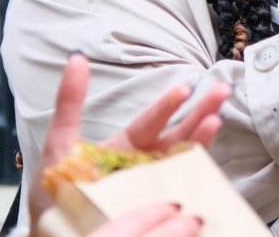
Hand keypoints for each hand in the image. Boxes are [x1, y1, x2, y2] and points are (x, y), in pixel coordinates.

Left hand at [29, 54, 229, 235]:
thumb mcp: (61, 140)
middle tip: (222, 89)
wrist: (56, 230)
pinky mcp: (156, 207)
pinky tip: (205, 165)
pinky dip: (196, 177)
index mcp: (128, 144)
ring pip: (185, 158)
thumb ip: (70, 102)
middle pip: (179, 133)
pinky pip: (181, 191)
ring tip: (216, 121)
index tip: (184, 88)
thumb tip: (76, 59)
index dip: (167, 105)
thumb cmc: (59, 187)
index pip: (152, 120)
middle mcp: (146, 162)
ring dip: (202, 140)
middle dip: (201, 111)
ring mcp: (154, 185)